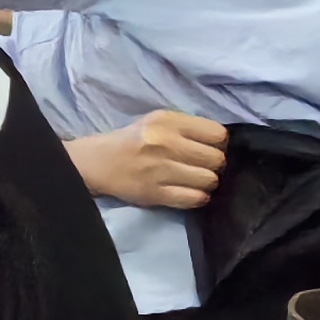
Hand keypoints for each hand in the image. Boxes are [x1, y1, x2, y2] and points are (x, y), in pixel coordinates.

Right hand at [71, 110, 228, 210]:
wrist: (97, 162)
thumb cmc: (134, 140)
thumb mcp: (158, 122)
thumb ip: (188, 128)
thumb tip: (222, 144)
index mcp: (167, 121)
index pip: (217, 134)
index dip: (218, 144)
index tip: (207, 148)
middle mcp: (164, 143)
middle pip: (216, 159)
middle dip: (213, 165)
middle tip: (200, 166)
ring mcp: (159, 170)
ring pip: (209, 180)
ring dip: (206, 182)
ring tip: (194, 180)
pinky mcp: (155, 193)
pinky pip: (194, 198)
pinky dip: (197, 197)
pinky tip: (189, 192)